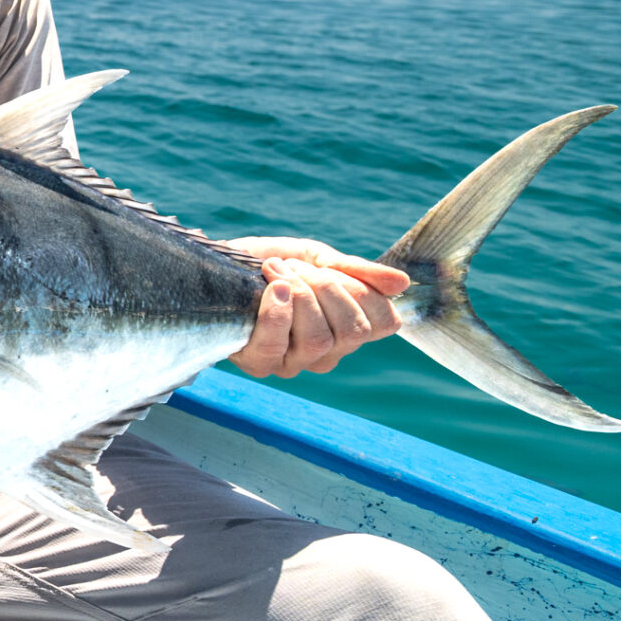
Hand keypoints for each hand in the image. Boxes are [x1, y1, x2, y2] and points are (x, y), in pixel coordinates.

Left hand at [226, 236, 409, 377]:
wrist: (217, 266)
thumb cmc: (271, 265)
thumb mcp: (317, 258)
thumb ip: (357, 271)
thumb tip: (402, 282)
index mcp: (348, 329)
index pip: (384, 323)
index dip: (365, 291)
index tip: (332, 267)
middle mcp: (326, 354)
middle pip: (352, 330)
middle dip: (327, 287)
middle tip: (296, 266)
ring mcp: (293, 362)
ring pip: (319, 339)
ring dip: (298, 294)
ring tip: (275, 271)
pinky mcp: (258, 362)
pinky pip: (276, 344)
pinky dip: (276, 311)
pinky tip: (271, 287)